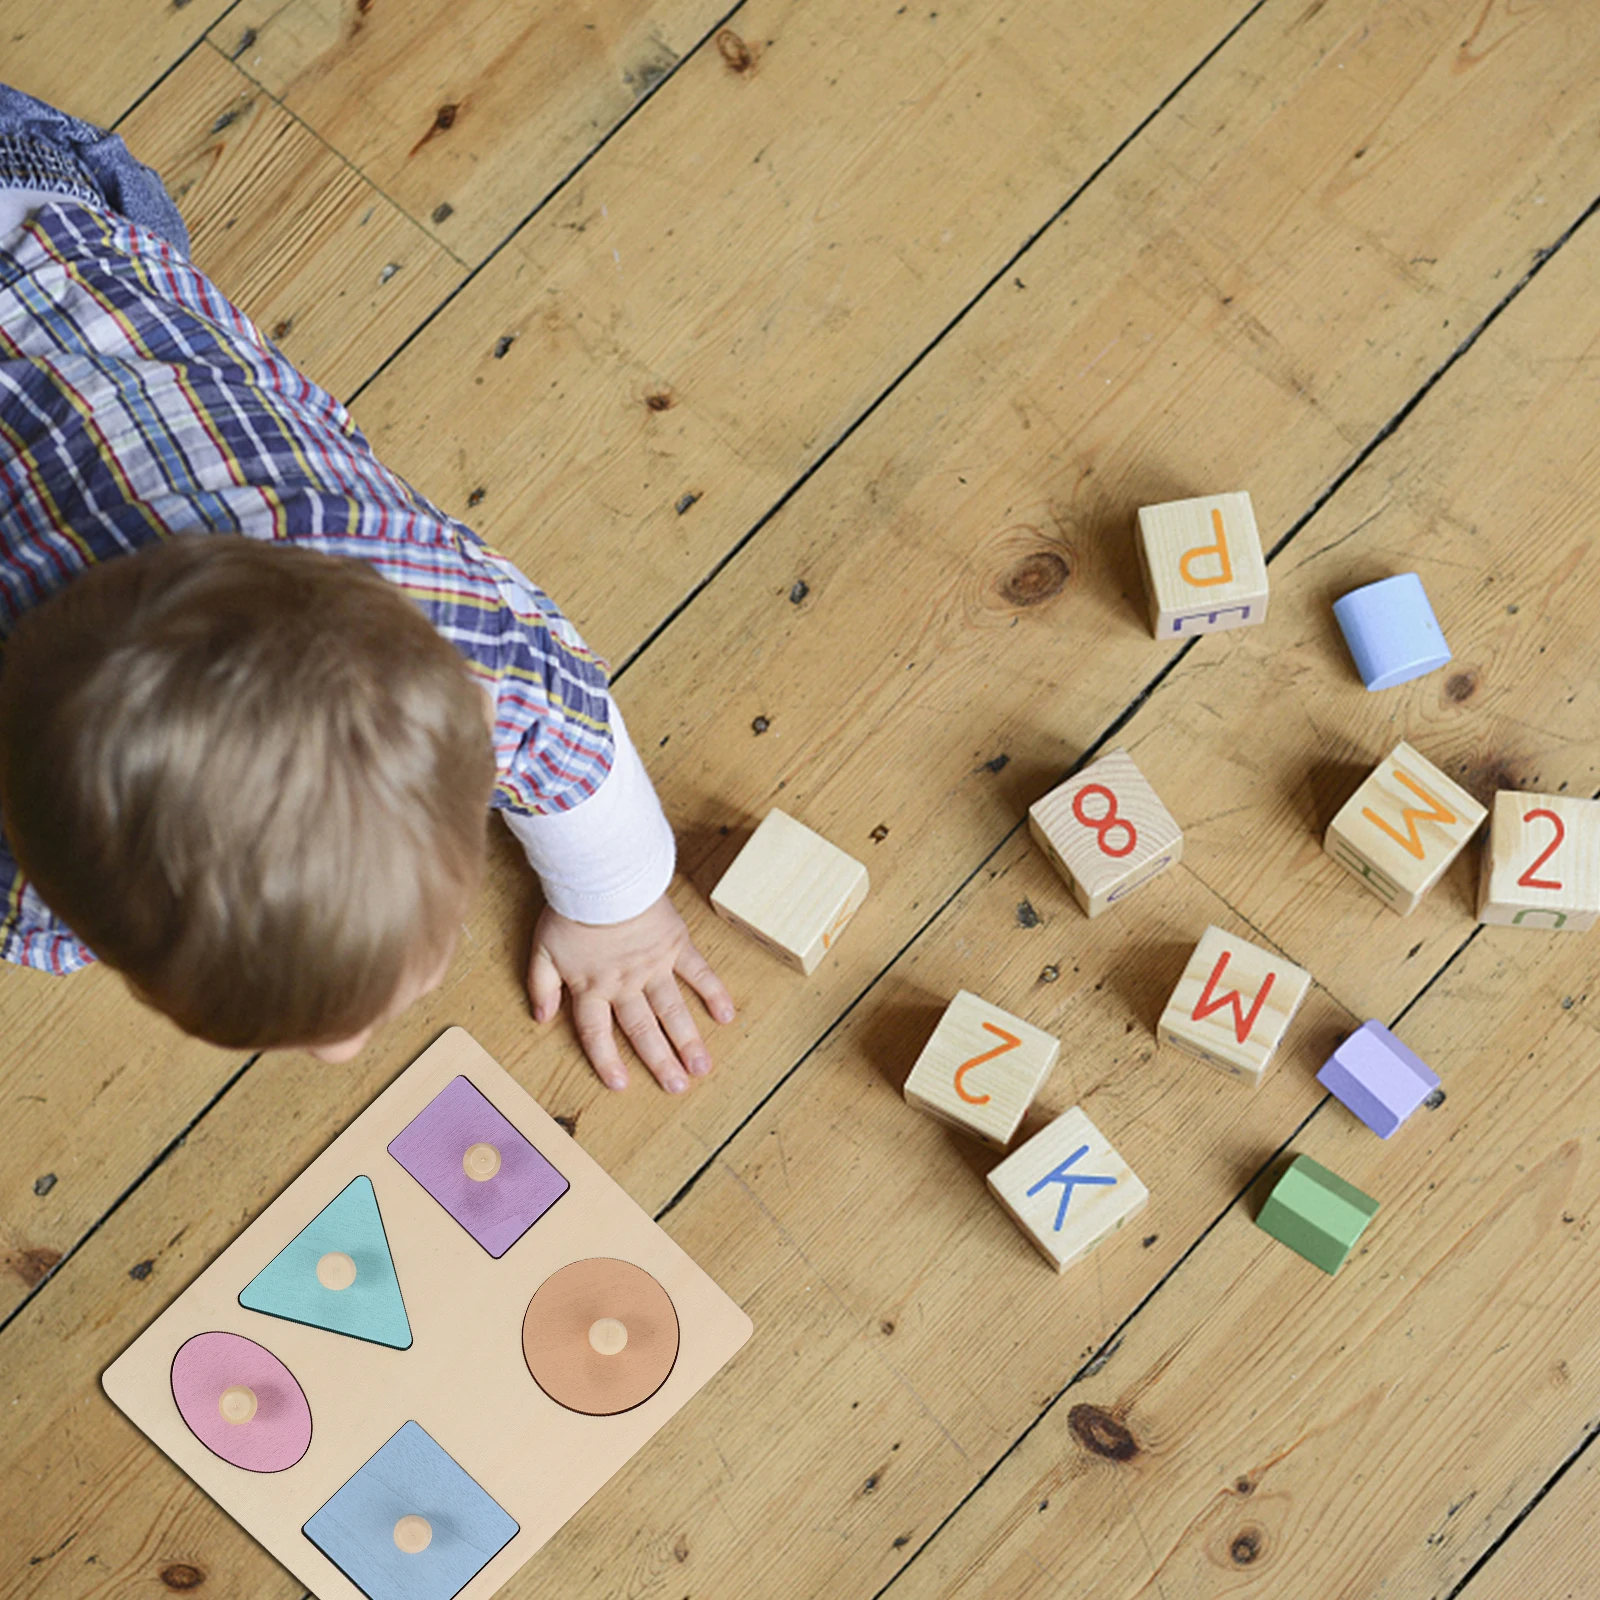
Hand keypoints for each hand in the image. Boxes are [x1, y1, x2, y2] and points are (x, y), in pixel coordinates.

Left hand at [528, 895, 735, 1092]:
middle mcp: (625, 984)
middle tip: (678, 1089)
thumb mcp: (542, 949)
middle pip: (643, 1030)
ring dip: (688, 1041)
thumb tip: (540, 1019)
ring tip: (702, 1067)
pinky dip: (713, 993)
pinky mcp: (675, 945)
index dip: (607, 1061)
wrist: (602, 875)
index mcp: (592, 987)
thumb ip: (541, 986)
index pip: (598, 1033)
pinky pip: (698, 973)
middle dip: (660, 1063)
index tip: (621, 1085)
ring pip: (673, 1011)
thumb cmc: (570, 909)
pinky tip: (726, 1015)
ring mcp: (654, 966)